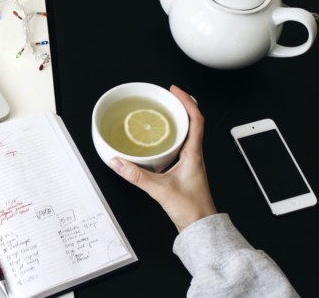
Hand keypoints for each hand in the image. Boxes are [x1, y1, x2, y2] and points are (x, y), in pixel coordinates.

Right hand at [107, 85, 216, 231]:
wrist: (200, 227)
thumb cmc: (191, 209)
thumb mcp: (159, 189)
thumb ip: (135, 175)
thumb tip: (118, 162)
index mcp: (194, 154)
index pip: (196, 119)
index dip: (186, 101)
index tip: (174, 91)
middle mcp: (194, 155)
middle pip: (192, 123)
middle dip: (180, 107)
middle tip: (167, 98)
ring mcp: (191, 163)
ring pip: (186, 135)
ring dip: (176, 122)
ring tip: (162, 114)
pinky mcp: (184, 171)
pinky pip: (179, 147)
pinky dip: (170, 138)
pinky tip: (158, 143)